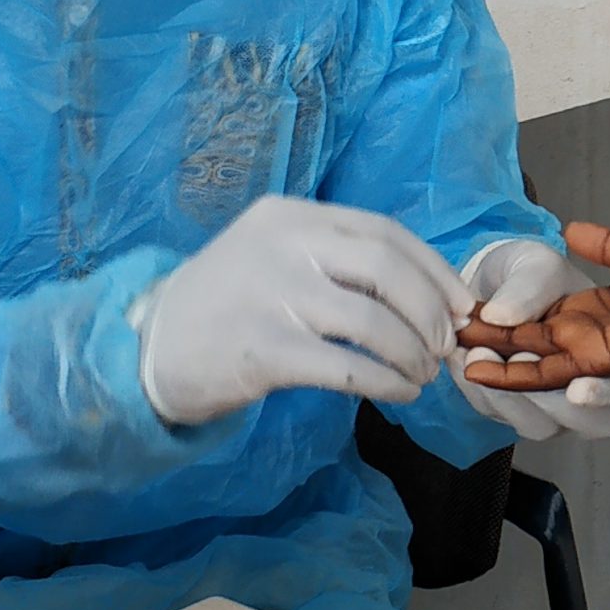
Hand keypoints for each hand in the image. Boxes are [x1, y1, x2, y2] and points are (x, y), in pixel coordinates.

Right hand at [133, 196, 471, 425]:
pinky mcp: (263, 350)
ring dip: (412, 355)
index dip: (433, 271)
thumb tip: (427, 293)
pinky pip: (348, 368)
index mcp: (291, 215)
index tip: (461, 305)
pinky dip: (386, 384)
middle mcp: (282, 245)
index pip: (384, 232)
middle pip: (386, 270)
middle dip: (429, 312)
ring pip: (373, 323)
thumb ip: (337, 260)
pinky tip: (397, 394)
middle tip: (444, 346)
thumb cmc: (227, 303)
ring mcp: (270, 295)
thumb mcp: (274, 255)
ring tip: (421, 376)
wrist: (148, 348)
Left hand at [452, 240, 609, 440]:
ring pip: (539, 426)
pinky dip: (478, 390)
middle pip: (586, 421)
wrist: (493, 287)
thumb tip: (504, 315)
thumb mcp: (536, 266)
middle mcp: (590, 385)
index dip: (605, 393)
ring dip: (506, 396)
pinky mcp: (515, 409)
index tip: (577, 390)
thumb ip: (529, 287)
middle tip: (512, 355)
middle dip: (545, 397)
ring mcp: (553, 404)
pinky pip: (500, 416)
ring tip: (476, 350)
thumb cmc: (529, 277)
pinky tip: (464, 357)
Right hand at [460, 222, 609, 392]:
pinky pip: (543, 370)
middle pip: (521, 335)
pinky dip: (511, 374)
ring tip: (449, 347)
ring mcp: (583, 349)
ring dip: (488, 353)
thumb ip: (605, 244)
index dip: (504, 309)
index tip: (469, 302)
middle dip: (485, 333)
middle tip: (443, 326)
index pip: (536, 311)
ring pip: (524, 354)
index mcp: (590, 306)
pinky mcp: (590, 362)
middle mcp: (580, 330)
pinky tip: (479, 372)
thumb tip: (570, 229)